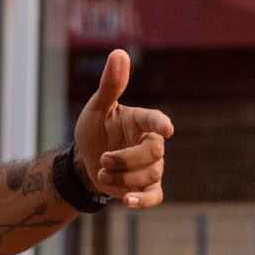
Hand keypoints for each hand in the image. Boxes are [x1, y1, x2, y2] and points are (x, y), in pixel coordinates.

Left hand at [72, 49, 173, 209]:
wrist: (87, 161)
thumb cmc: (96, 130)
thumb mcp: (96, 107)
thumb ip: (110, 84)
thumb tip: (119, 52)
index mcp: (140, 121)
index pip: (154, 120)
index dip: (161, 124)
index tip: (167, 129)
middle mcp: (149, 142)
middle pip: (153, 153)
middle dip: (128, 159)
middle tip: (103, 159)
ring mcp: (151, 166)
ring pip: (150, 175)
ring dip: (124, 178)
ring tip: (102, 173)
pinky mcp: (147, 187)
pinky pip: (154, 196)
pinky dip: (143, 201)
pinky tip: (128, 202)